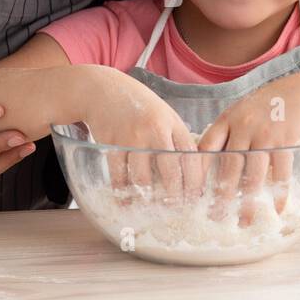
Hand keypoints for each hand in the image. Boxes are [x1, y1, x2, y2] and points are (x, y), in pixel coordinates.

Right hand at [78, 68, 197, 206]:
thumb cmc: (139, 106)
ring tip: (151, 208)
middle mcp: (155, 130)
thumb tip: (192, 171)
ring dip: (147, 198)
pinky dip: (123, 192)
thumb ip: (177, 139)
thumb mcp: (165, 115)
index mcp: (173, 124)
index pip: (191, 157)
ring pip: (143, 178)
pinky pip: (119, 176)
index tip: (195, 198)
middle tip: (175, 209)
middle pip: (170, 172)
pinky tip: (127, 201)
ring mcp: (132, 138)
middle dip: (174, 196)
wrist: (104, 90)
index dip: (195, 182)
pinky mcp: (111, 144)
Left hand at [196, 74, 299, 223]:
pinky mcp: (285, 142)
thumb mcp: (240, 112)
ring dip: (248, 202)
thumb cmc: (267, 106)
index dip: (198, 171)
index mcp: (227, 120)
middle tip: (216, 217)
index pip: (206, 147)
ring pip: (252, 176)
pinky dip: (279, 194)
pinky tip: (276, 209)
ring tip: (244, 222)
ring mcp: (264, 134)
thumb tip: (208, 163)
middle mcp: (243, 127)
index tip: (193, 193)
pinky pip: (280, 174)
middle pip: (228, 167)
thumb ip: (226, 133)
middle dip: (222, 196)